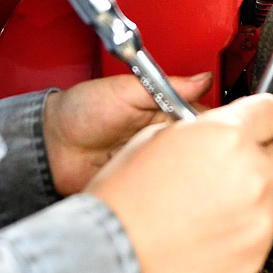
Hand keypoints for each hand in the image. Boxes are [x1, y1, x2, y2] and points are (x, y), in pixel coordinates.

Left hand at [43, 72, 212, 195]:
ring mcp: (150, 164)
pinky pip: (162, 193)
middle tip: (208, 156)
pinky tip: (173, 192)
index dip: (214, 126)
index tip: (223, 132)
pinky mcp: (139, 186)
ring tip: (190, 174)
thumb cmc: (80, 112)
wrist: (49, 146)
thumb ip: (166, 85)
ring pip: (183, 173)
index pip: (200, 119)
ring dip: (189, 175)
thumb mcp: (125, 90)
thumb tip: (203, 79)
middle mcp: (159, 139)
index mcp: (161, 112)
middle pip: (197, 148)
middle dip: (205, 153)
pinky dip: (169, 194)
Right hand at [88, 93, 272, 272]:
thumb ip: (199, 132)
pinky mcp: (257, 255)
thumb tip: (214, 132)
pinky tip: (214, 232)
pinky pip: (266, 234)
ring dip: (260, 196)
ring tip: (221, 205)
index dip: (264, 117)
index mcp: (227, 136)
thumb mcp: (153, 139)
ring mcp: (258, 217)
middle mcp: (252, 174)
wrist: (110, 262)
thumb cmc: (121, 205)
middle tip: (248, 162)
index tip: (260, 124)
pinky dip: (248, 231)